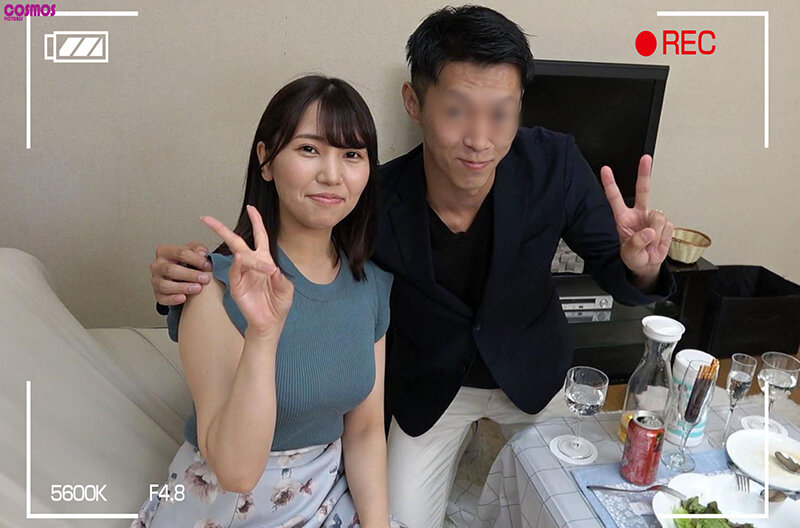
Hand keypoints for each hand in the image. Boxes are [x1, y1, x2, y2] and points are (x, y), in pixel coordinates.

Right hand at [150, 241, 212, 304]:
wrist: (181, 275)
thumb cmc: (186, 261)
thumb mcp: (193, 251)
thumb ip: (198, 249)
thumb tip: (202, 253)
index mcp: (164, 251)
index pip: (180, 253)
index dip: (196, 260)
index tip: (208, 266)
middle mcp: (157, 266)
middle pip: (170, 270)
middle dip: (190, 275)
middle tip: (205, 279)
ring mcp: (155, 280)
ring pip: (165, 285)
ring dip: (182, 287)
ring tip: (198, 289)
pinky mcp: (157, 293)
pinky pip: (162, 298)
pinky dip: (172, 299)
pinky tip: (183, 298)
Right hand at [201, 205, 293, 336]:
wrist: (271, 323)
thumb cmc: (278, 304)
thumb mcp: (286, 288)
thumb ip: (281, 278)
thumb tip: (272, 269)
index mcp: (265, 260)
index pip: (259, 236)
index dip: (256, 221)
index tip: (251, 208)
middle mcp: (251, 264)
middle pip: (236, 241)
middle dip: (221, 229)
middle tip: (207, 219)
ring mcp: (242, 275)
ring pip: (238, 256)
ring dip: (246, 255)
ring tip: (259, 264)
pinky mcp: (237, 286)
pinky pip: (235, 272)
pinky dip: (237, 264)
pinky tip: (240, 258)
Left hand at [600, 154, 673, 279]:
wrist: (647, 264)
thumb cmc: (634, 257)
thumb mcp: (629, 253)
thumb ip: (637, 242)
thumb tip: (649, 232)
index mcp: (623, 218)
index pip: (614, 198)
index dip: (610, 184)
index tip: (605, 170)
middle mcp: (638, 214)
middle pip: (643, 190)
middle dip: (644, 173)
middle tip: (645, 158)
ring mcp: (652, 218)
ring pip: (658, 219)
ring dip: (656, 235)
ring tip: (650, 244)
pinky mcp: (665, 224)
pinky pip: (667, 228)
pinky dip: (664, 238)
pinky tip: (658, 242)